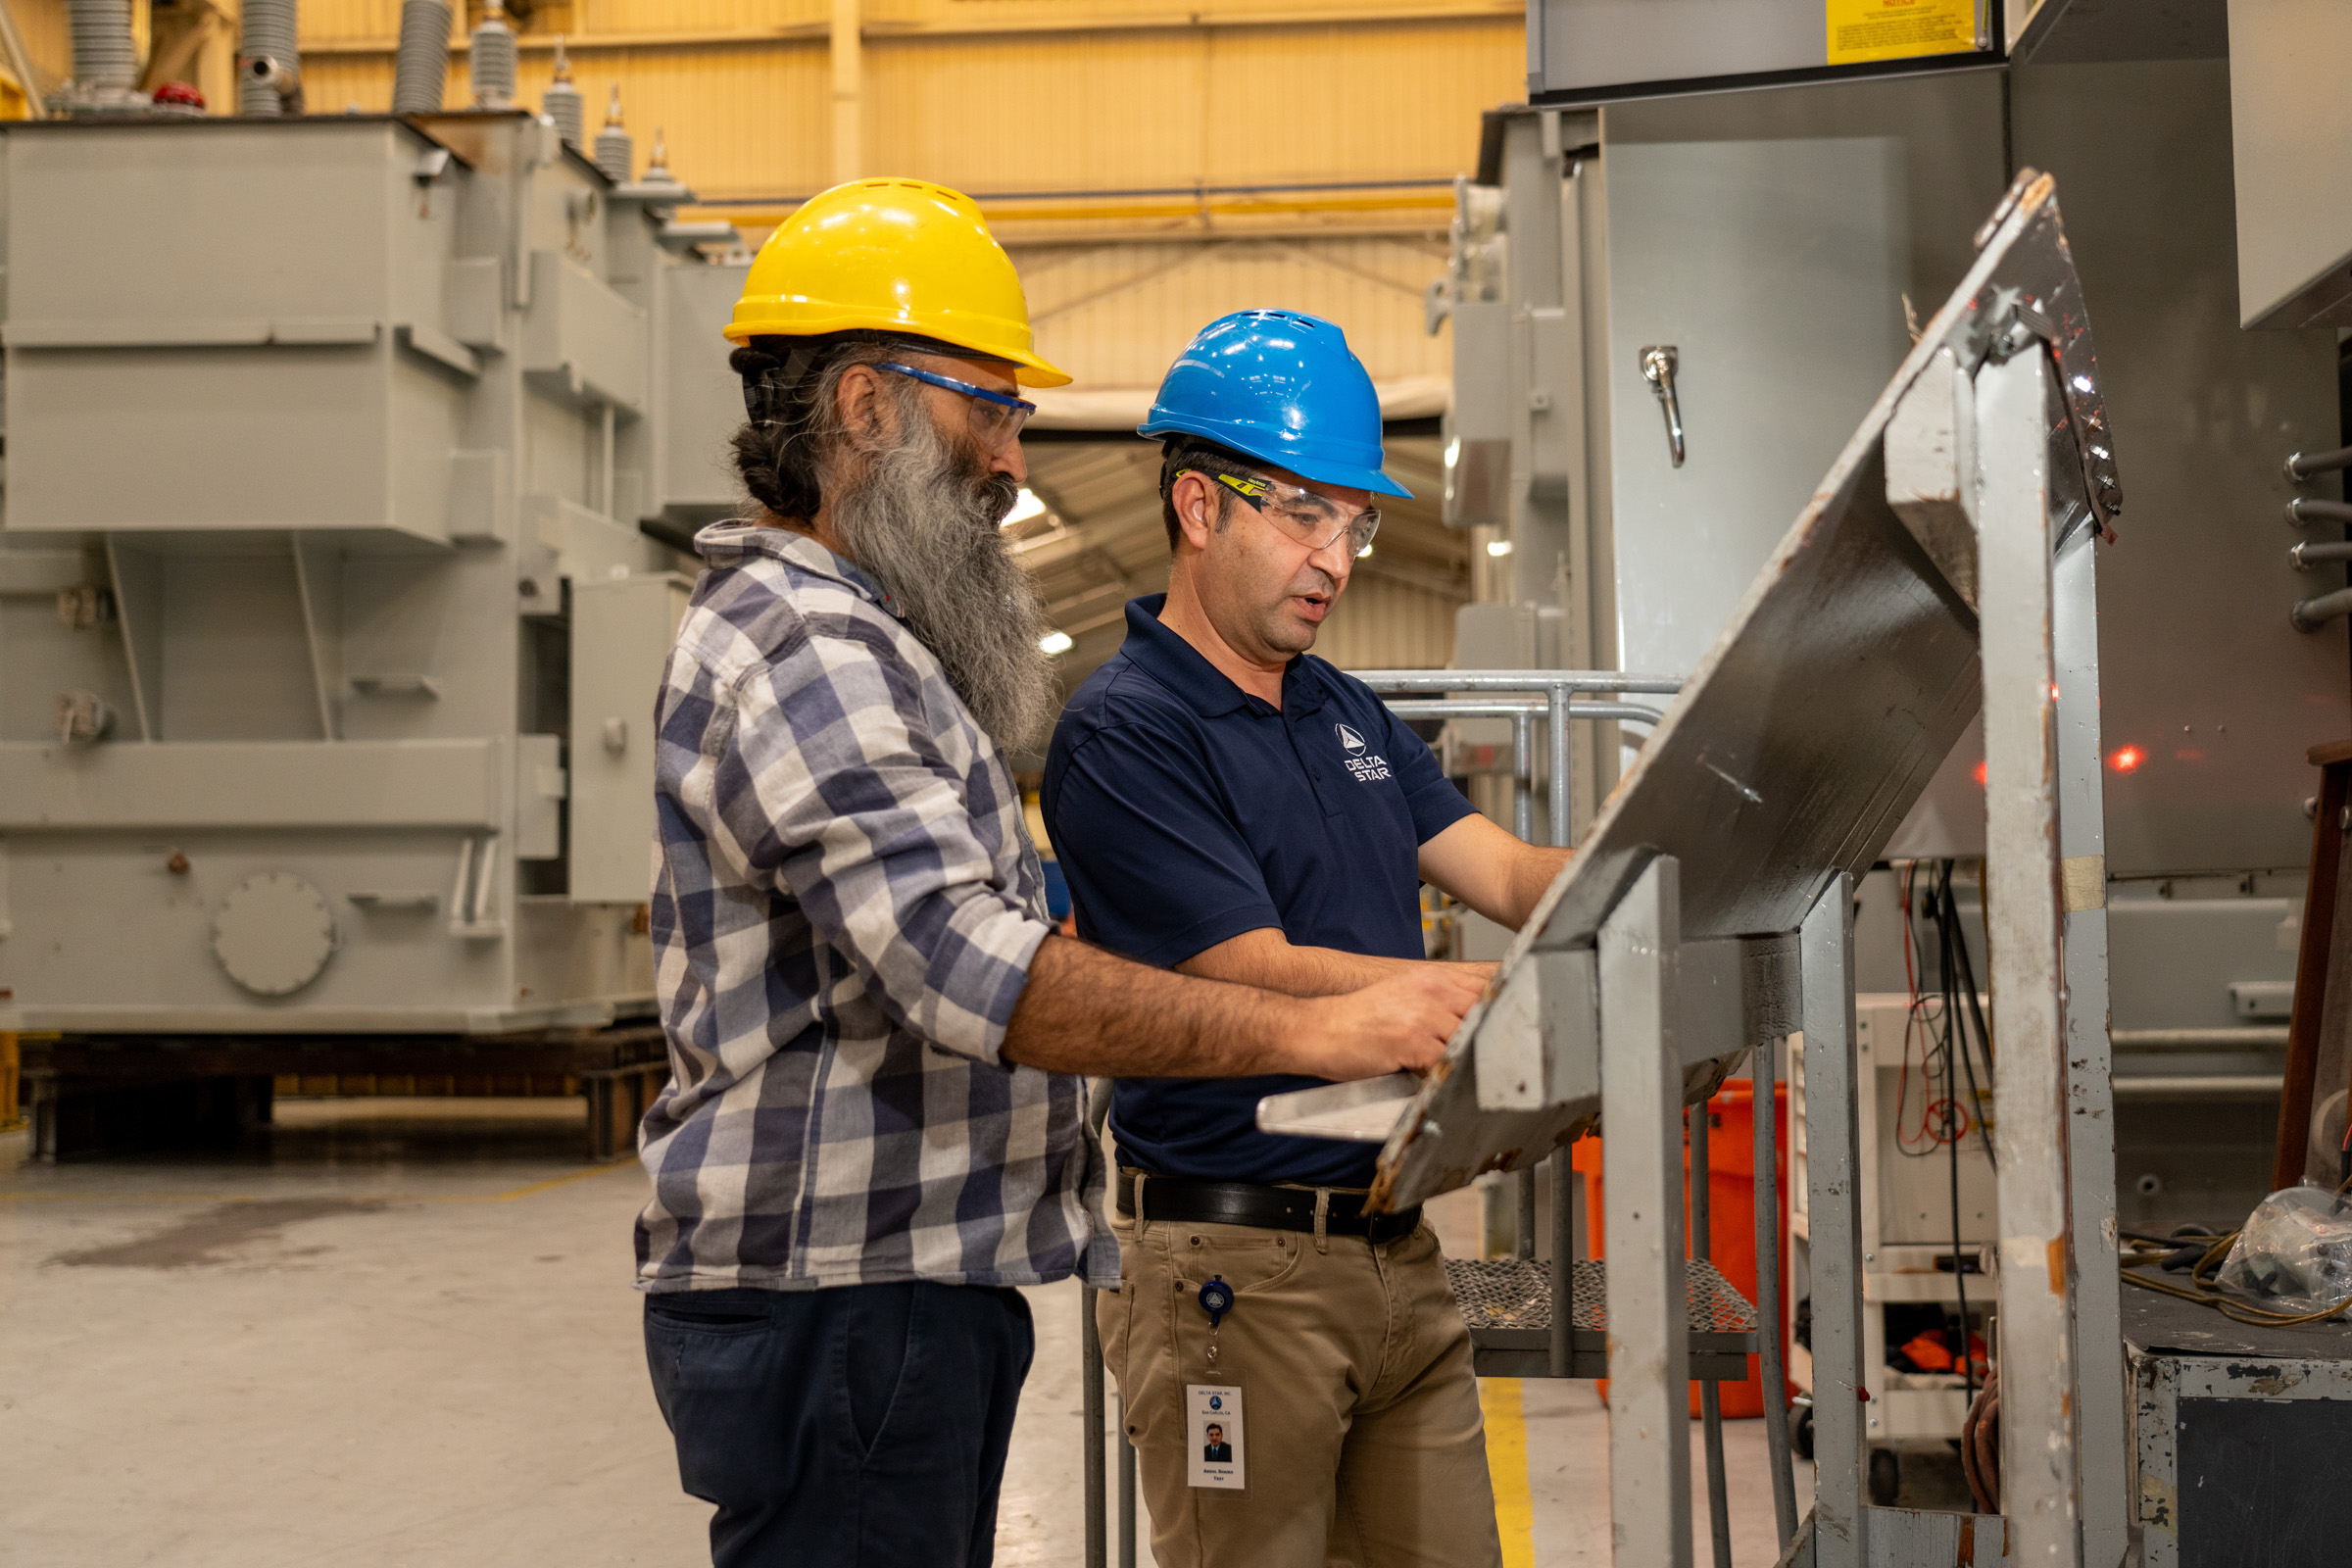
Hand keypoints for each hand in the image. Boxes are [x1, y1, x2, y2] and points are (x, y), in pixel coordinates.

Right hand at [1295, 963, 1485, 1081]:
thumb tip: (1476, 1024)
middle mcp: (1433, 992)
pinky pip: (1446, 1064)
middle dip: (1492, 1040)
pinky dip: (1446, 1076)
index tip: (1512, 1031)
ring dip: (1468, 1061)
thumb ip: (1440, 1005)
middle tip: (1499, 1062)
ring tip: (1464, 1075)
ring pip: (1469, 1041)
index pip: (1487, 990)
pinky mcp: (1413, 1042)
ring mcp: (1424, 1016)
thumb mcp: (1404, 997)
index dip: (1502, 1011)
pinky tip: (1440, 1080)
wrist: (1319, 1030)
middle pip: (1486, 1016)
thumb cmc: (1358, 1020)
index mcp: (1433, 978)